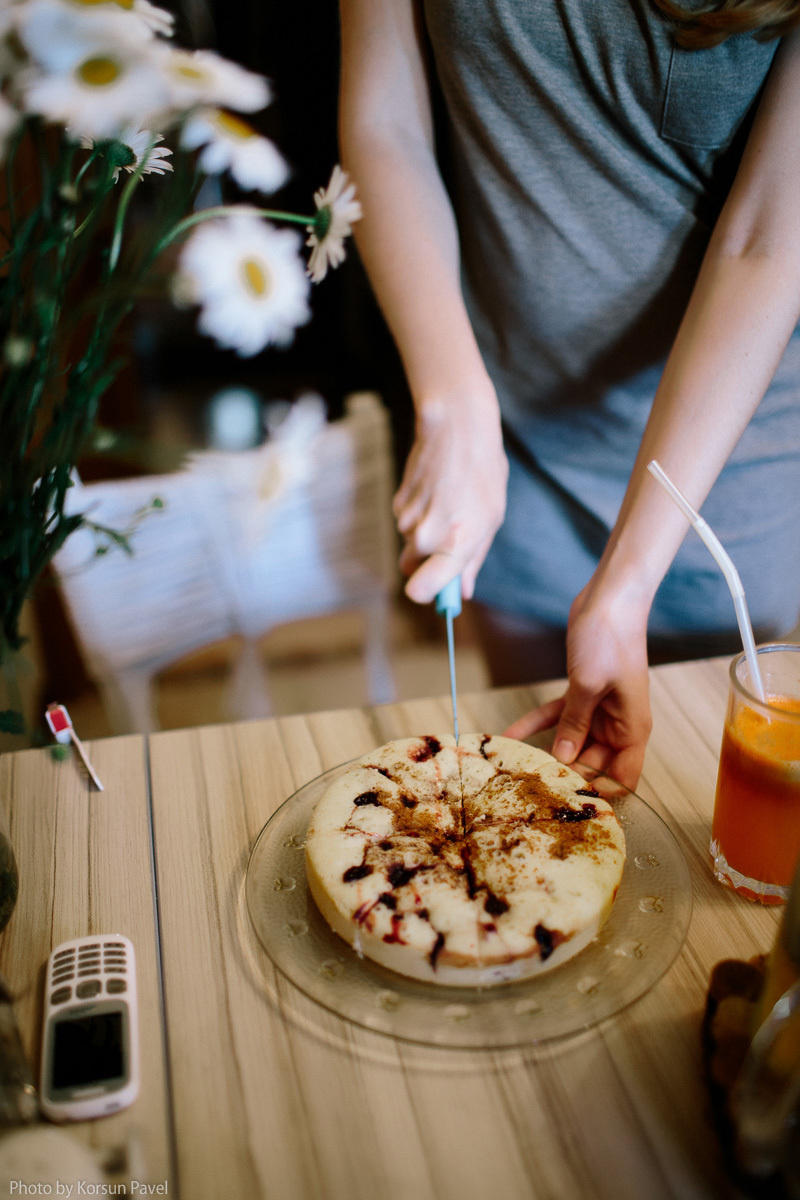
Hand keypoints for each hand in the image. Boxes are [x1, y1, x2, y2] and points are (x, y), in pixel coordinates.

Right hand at [394, 390, 507, 602]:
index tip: (438, 591)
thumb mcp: (491, 518)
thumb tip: (462, 591)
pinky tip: (435, 493)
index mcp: (456, 541)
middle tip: (449, 541)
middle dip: (428, 564)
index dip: (429, 594)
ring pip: (409, 546)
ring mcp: (407, 518)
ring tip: (447, 505)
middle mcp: (426, 534)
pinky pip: (405, 525)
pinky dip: (418, 516)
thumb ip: (473, 559)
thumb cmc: (482, 471)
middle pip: (413, 571)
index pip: (422, 590)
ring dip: (424, 536)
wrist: (456, 426)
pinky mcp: (397, 503)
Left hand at [503, 581, 652, 789]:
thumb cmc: (610, 640)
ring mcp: (598, 710)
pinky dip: (534, 725)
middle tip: (531, 787)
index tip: (569, 798)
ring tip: (515, 767)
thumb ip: (575, 724)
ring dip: (545, 752)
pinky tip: (507, 736)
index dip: (601, 792)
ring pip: (570, 742)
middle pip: (591, 764)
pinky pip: (556, 717)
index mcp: (632, 729)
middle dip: (564, 775)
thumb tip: (563, 758)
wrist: (608, 600)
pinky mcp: (580, 694)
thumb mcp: (588, 686)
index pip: (623, 778)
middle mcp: (617, 724)